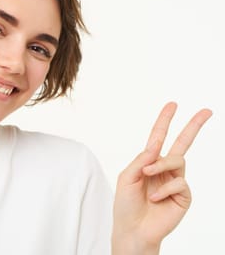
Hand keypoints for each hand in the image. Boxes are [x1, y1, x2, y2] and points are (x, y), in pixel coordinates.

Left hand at [113, 102, 211, 253]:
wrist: (133, 229)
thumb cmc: (126, 204)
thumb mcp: (127, 177)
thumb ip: (141, 160)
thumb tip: (155, 147)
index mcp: (149, 162)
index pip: (159, 137)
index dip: (165, 120)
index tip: (172, 104)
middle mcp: (164, 169)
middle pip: (182, 143)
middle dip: (193, 126)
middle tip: (207, 111)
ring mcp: (175, 181)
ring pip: (178, 159)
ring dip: (161, 165)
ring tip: (148, 175)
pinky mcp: (184, 195)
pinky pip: (179, 182)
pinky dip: (165, 188)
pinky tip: (155, 197)